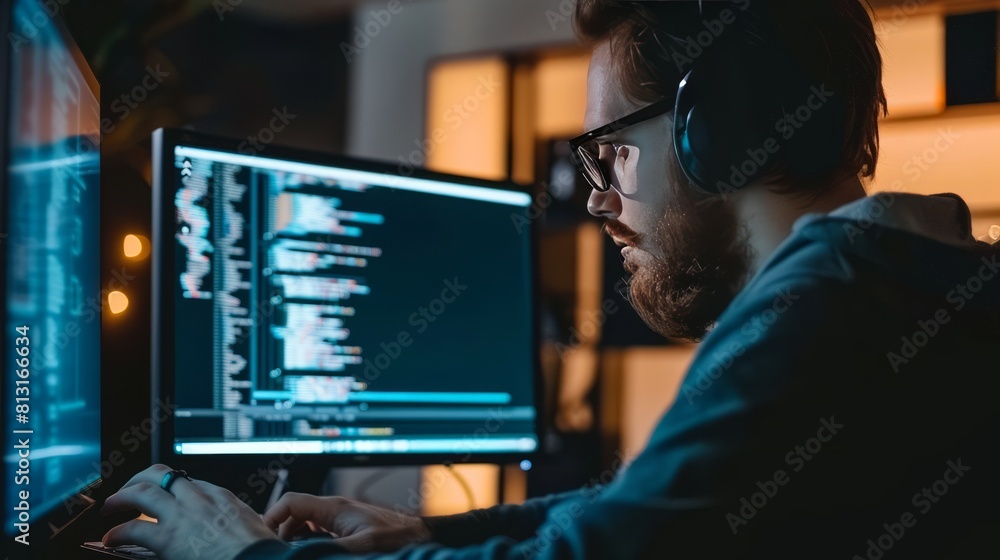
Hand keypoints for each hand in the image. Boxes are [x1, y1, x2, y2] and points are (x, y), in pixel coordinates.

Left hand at [102, 464, 280, 559]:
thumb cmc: (258, 551)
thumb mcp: (252, 525)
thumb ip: (234, 521)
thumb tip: (231, 528)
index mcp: (220, 496)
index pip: (186, 481)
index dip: (168, 486)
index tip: (161, 494)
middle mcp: (198, 498)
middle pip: (160, 474)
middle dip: (138, 479)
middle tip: (127, 490)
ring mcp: (181, 515)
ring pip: (141, 491)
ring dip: (120, 498)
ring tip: (110, 507)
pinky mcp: (167, 537)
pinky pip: (132, 528)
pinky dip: (116, 533)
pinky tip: (111, 538)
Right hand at [263, 493, 431, 552]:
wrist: (418, 536)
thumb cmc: (397, 537)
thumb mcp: (361, 546)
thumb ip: (329, 549)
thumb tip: (304, 553)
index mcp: (333, 507)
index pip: (291, 502)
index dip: (272, 517)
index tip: (263, 537)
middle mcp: (334, 509)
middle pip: (293, 513)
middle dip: (279, 531)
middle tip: (273, 550)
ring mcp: (339, 517)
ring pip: (303, 523)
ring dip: (292, 538)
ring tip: (287, 552)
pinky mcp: (345, 527)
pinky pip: (316, 531)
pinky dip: (306, 542)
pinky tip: (307, 552)